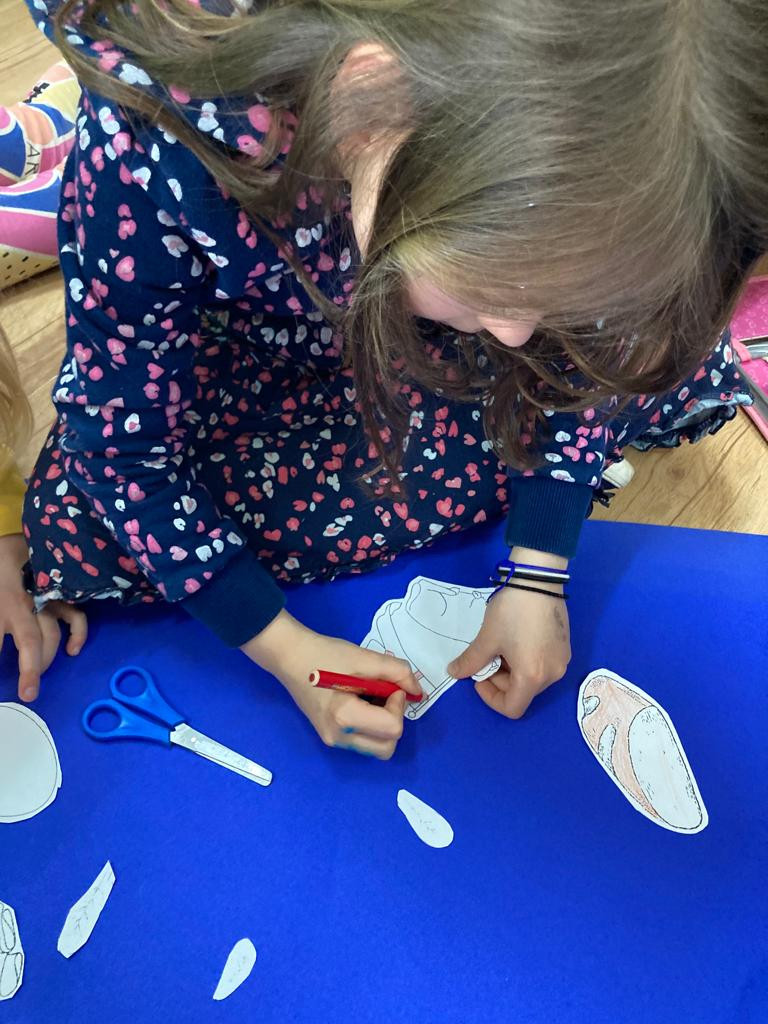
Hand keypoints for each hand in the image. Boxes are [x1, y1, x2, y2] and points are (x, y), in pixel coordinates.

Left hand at [0, 534, 87, 701]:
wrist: (13, 541)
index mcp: (1, 602)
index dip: (3, 657)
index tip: (9, 681)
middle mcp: (22, 602)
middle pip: (31, 642)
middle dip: (30, 671)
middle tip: (27, 694)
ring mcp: (44, 597)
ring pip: (51, 636)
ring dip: (44, 662)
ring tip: (34, 682)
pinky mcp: (59, 594)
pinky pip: (76, 617)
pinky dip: (77, 635)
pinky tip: (71, 651)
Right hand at [242, 610, 421, 758]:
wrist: (290, 656)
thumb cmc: (326, 654)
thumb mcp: (365, 658)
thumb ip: (397, 673)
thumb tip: (417, 692)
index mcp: (345, 718)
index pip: (393, 729)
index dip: (398, 705)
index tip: (388, 685)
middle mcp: (338, 737)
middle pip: (387, 747)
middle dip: (394, 721)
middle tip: (383, 695)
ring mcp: (332, 741)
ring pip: (376, 748)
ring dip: (383, 726)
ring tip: (371, 698)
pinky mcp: (330, 738)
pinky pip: (363, 741)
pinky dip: (371, 726)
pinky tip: (361, 703)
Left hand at [447, 548, 570, 718]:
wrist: (538, 578)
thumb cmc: (511, 611)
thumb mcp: (487, 638)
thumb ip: (471, 661)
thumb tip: (455, 673)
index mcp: (532, 677)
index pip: (512, 708)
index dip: (490, 698)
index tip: (479, 676)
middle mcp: (552, 675)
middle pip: (522, 693)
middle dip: (499, 680)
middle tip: (486, 656)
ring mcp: (562, 660)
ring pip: (532, 679)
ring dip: (511, 670)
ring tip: (501, 645)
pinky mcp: (565, 647)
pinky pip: (542, 665)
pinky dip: (526, 660)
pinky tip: (517, 638)